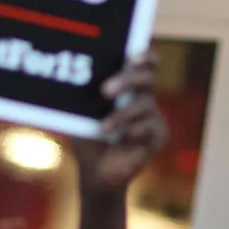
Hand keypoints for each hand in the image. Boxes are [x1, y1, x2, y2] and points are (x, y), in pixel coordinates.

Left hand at [72, 52, 167, 193]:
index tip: (132, 56)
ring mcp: (153, 117)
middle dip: (127, 80)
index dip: (144, 56)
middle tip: (105, 91)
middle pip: (147, 78)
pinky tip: (123, 140)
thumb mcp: (81, 114)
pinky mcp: (158, 136)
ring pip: (144, 105)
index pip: (144, 63)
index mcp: (128, 87)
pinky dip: (133, 132)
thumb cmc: (87, 137)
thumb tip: (69, 77)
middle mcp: (143, 98)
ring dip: (121, 115)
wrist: (95, 173)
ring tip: (103, 129)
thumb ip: (83, 96)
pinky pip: (150, 128)